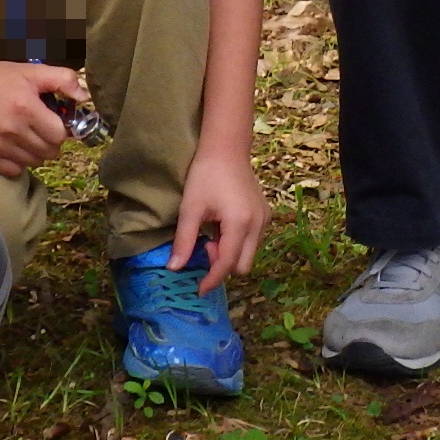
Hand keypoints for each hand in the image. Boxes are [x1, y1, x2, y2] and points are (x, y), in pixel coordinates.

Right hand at [0, 61, 83, 176]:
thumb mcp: (32, 72)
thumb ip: (63, 80)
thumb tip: (85, 97)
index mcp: (26, 108)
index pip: (59, 135)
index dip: (61, 129)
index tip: (54, 121)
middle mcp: (12, 130)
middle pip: (50, 152)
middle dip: (51, 142)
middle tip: (42, 128)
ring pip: (34, 162)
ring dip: (37, 152)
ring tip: (28, 135)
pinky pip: (15, 170)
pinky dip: (19, 161)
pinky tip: (14, 145)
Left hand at [171, 147, 269, 292]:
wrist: (226, 148)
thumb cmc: (205, 175)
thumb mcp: (190, 208)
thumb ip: (184, 241)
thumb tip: (174, 269)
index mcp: (239, 223)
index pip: (226, 263)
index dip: (212, 280)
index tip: (198, 290)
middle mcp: (258, 224)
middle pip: (243, 265)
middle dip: (222, 265)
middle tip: (205, 246)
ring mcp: (265, 219)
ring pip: (249, 254)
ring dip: (230, 253)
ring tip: (212, 234)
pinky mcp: (265, 214)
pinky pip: (253, 241)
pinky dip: (238, 243)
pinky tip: (223, 227)